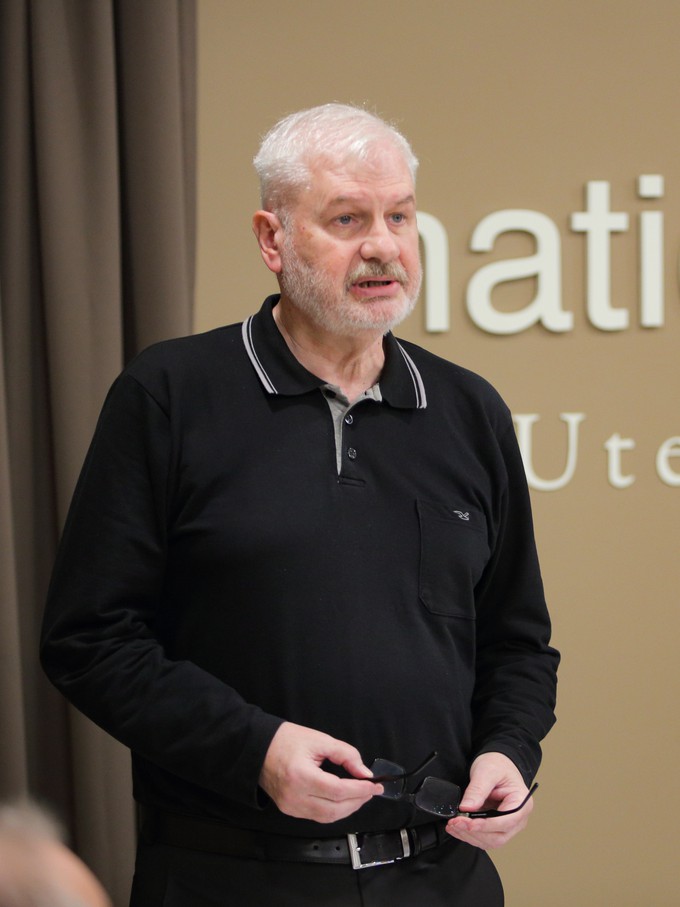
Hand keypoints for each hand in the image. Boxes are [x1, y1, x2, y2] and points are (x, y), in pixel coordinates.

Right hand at [259, 722, 381, 822]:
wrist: (257, 748)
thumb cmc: (287, 740)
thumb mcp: (320, 740)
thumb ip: (346, 755)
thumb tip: (365, 774)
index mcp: (301, 776)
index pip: (338, 791)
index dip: (360, 790)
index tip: (376, 785)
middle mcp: (295, 797)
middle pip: (335, 809)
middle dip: (358, 801)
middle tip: (372, 790)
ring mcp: (290, 807)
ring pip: (327, 817)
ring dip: (348, 809)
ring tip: (361, 795)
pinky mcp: (289, 810)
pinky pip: (317, 816)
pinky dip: (334, 810)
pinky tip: (343, 800)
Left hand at [445, 752, 533, 849]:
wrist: (497, 764)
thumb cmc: (497, 765)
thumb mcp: (487, 771)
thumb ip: (477, 790)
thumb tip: (466, 808)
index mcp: (521, 802)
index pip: (506, 822)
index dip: (486, 826)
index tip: (468, 823)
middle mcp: (518, 818)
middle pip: (498, 836)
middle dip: (475, 832)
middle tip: (455, 823)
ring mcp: (508, 825)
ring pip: (490, 841)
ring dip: (469, 836)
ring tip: (453, 825)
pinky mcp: (497, 827)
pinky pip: (484, 837)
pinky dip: (469, 835)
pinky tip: (457, 827)